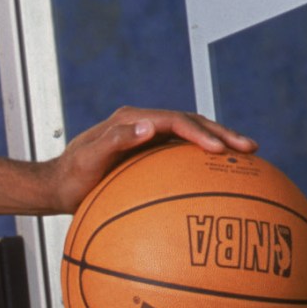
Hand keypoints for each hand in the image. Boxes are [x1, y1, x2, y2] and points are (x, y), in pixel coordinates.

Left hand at [46, 106, 254, 212]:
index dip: (200, 133)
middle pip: (191, 123)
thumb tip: (149, 126)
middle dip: (222, 133)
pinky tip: (220, 179)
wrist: (56, 187)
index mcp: (131, 119)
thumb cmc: (70, 177)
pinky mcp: (149, 154)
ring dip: (219, 143)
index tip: (221, 150)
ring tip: (247, 157)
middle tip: (250, 148)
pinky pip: (182, 154)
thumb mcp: (88, 160)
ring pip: (191, 136)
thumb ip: (115, 141)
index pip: (175, 121)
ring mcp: (147, 138)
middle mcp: (142, 124)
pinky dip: (203, 161)